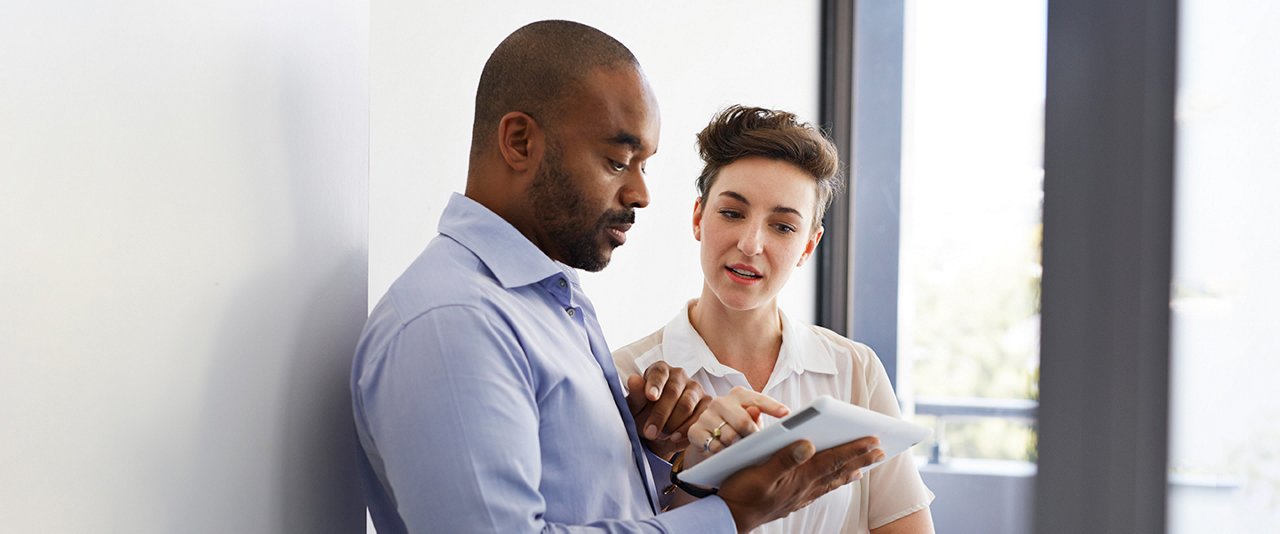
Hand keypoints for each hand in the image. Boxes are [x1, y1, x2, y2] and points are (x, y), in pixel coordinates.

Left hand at [625, 361, 708, 457]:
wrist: (658, 432)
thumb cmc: (644, 415)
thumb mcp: (635, 408)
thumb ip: (635, 394)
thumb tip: (634, 380)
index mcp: (660, 370)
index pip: (659, 372)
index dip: (655, 384)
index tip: (650, 397)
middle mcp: (679, 375)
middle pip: (673, 392)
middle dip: (660, 414)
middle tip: (650, 432)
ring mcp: (695, 388)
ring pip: (687, 405)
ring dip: (672, 424)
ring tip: (661, 435)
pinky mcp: (706, 404)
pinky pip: (700, 416)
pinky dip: (686, 429)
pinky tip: (675, 437)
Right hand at [683, 387, 789, 466]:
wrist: (708, 443)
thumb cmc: (737, 432)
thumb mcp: (751, 426)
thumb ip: (758, 420)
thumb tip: (760, 414)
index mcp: (739, 396)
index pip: (758, 400)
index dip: (773, 406)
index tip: (787, 414)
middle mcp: (721, 402)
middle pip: (743, 421)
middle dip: (753, 436)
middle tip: (758, 447)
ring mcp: (706, 415)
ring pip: (729, 436)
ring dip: (737, 448)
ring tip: (740, 453)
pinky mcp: (695, 431)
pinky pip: (714, 446)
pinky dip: (722, 454)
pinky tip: (724, 456)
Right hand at [717, 436, 884, 532]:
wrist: (731, 517)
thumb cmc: (742, 492)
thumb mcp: (758, 472)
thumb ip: (784, 458)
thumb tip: (808, 444)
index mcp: (799, 476)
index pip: (833, 459)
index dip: (855, 449)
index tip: (874, 440)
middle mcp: (804, 487)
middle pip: (838, 470)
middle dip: (860, 458)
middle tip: (881, 449)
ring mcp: (800, 495)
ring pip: (832, 481)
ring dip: (850, 471)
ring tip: (866, 465)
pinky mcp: (793, 501)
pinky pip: (821, 490)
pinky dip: (834, 483)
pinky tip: (837, 481)